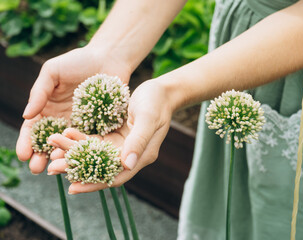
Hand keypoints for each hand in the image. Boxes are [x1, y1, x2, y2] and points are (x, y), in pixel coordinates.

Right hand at [16, 45, 131, 173]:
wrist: (109, 58)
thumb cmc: (79, 60)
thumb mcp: (53, 72)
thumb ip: (39, 92)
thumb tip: (26, 116)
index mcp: (48, 107)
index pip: (34, 129)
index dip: (27, 142)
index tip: (23, 155)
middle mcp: (63, 119)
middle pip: (49, 141)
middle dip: (41, 156)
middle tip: (37, 169)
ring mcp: (81, 124)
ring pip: (69, 145)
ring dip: (61, 157)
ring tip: (56, 169)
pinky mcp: (99, 125)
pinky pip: (90, 140)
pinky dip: (84, 151)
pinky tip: (80, 160)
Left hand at [47, 80, 173, 193]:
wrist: (162, 91)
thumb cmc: (157, 102)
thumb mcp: (149, 118)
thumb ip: (138, 141)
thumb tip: (127, 164)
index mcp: (142, 156)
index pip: (116, 176)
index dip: (95, 183)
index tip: (73, 188)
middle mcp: (131, 155)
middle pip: (102, 167)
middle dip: (78, 168)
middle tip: (53, 167)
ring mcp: (123, 145)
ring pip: (95, 153)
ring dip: (75, 151)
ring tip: (54, 147)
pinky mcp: (117, 135)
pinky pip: (96, 140)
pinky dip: (81, 138)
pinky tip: (67, 133)